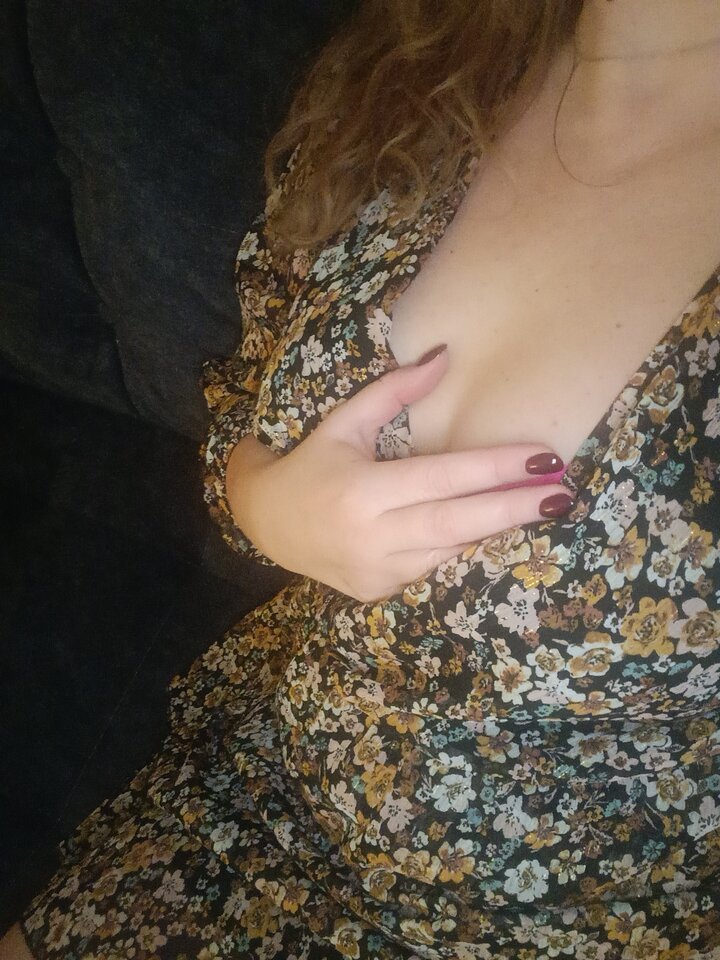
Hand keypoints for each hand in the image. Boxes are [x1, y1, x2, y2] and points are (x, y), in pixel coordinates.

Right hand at [227, 347, 572, 601]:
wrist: (265, 525)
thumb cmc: (310, 465)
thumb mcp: (344, 422)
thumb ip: (394, 391)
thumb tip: (445, 356)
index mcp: (363, 490)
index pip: (443, 477)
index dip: (495, 468)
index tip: (543, 459)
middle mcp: (373, 536)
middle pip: (459, 523)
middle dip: (515, 508)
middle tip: (562, 494)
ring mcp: (377, 571)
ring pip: (451, 548)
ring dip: (494, 526)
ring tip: (537, 505)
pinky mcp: (379, 591)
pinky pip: (432, 565)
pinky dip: (459, 542)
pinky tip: (483, 525)